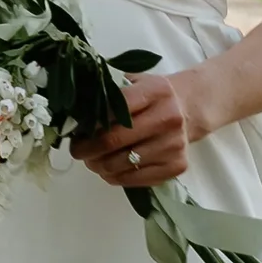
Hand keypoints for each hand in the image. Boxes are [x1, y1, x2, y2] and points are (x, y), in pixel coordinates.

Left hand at [70, 66, 208, 191]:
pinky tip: (109, 169)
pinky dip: (115, 177)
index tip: (76, 131)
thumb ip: (107, 92)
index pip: (114, 108)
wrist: (189, 110)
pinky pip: (135, 180)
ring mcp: (174, 144)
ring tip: (92, 160)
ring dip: (98, 165)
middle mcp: (168, 118)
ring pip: (121, 164)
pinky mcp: (176, 166)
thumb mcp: (134, 82)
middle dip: (87, 149)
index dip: (90, 122)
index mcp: (155, 91)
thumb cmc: (151, 97)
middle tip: (77, 150)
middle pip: (113, 140)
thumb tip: (72, 112)